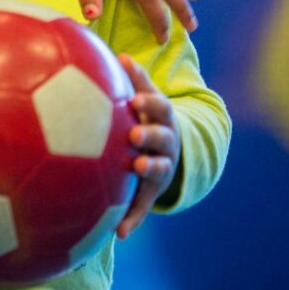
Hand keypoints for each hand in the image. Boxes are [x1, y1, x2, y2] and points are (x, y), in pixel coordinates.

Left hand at [116, 56, 181, 237]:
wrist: (169, 146)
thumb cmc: (146, 113)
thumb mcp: (144, 95)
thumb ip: (134, 79)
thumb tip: (120, 55)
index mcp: (162, 118)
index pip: (160, 107)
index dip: (148, 103)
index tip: (132, 100)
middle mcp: (166, 143)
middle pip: (163, 139)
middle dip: (150, 136)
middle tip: (134, 134)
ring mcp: (162, 167)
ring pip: (159, 171)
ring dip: (149, 170)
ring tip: (136, 168)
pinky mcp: (152, 191)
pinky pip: (143, 206)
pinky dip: (133, 219)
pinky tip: (119, 233)